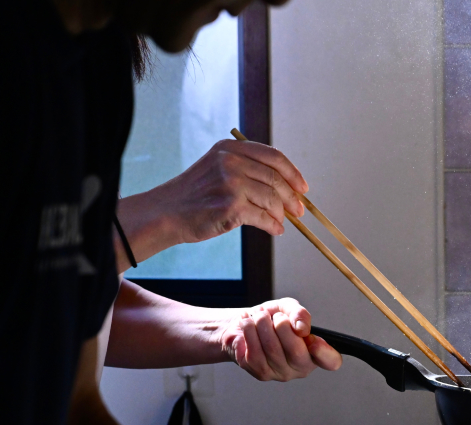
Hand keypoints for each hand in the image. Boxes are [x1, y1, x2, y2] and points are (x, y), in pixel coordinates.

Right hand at [119, 140, 308, 260]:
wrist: (167, 212)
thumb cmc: (196, 195)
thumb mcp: (218, 168)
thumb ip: (247, 169)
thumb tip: (287, 188)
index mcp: (230, 148)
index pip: (273, 156)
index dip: (292, 173)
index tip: (302, 187)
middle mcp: (231, 161)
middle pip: (276, 179)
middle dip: (292, 197)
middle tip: (299, 210)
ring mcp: (231, 183)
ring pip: (272, 199)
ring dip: (281, 214)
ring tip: (281, 222)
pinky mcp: (232, 205)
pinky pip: (264, 217)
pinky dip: (273, 226)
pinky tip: (275, 230)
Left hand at [219, 298, 342, 380]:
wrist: (245, 323)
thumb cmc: (271, 318)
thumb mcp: (289, 309)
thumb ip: (299, 314)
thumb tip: (302, 328)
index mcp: (316, 352)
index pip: (331, 361)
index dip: (325, 353)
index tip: (314, 340)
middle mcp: (301, 367)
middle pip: (296, 351)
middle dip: (282, 326)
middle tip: (276, 316)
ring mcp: (280, 373)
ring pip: (272, 349)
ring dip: (262, 325)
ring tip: (259, 316)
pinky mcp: (260, 373)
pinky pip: (254, 351)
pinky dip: (249, 331)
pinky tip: (247, 323)